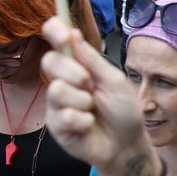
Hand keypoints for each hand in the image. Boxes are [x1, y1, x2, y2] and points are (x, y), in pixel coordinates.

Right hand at [41, 17, 150, 172]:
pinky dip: (83, 121)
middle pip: (50, 62)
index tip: (62, 32)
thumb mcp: (115, 81)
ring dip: (82, 101)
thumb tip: (73, 33)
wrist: (126, 144)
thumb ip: (93, 61)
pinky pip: (63, 116)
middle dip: (74, 72)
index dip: (55, 31)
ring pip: (56, 90)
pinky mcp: (55, 125)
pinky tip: (88, 126)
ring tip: (92, 111)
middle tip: (90, 85)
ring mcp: (57, 103)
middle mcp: (64, 80)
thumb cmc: (123, 111)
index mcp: (79, 65)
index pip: (58, 42)